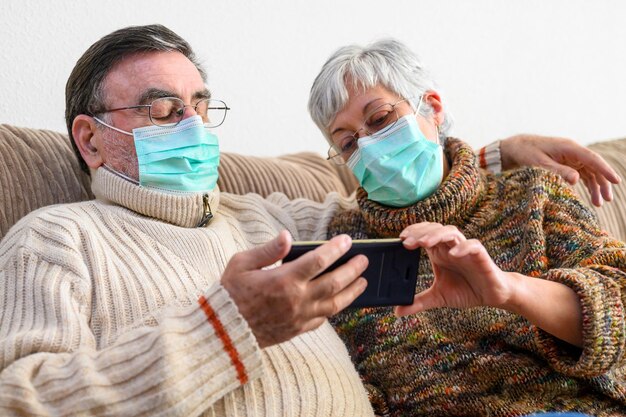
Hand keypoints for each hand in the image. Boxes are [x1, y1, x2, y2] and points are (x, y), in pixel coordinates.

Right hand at [221, 231, 367, 347]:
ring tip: (363, 281)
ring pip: (335, 304)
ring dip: (352, 291)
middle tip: (364, 260)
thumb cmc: (230, 293)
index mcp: (283, 280)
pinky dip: (335, 309)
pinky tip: (341, 301)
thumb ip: (267, 250)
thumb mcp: (241, 264)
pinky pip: (323, 319)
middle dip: (352, 269)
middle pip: (334, 282)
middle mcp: (296, 299)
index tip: (347, 241)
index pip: (318, 261)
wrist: (222, 331)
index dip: (336, 249)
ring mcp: (299, 317)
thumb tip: (287, 236)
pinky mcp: (297, 330)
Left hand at [394, 222, 513, 316]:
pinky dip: (463, 247)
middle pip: (435, 229)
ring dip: (437, 235)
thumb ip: (419, 302)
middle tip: (407, 242)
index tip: (400, 239)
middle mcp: (450, 247)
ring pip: (451, 232)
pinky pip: (473, 245)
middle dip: (420, 233)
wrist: (493, 295)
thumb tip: (397, 311)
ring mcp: (465, 250)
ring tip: (424, 243)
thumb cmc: (467, 290)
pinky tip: (453, 254)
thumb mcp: (438, 297)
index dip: (413, 232)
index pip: (424, 234)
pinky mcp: (481, 256)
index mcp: (439, 252)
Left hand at [500, 134, 620, 206]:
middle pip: (594, 166)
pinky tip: (591, 197)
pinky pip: (582, 174)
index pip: (592, 159)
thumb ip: (558, 171)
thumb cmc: (526, 153)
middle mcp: (573, 151)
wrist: (516, 147)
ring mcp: (571, 157)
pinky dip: (587, 185)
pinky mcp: (567, 163)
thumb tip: (577, 180)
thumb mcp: (540, 164)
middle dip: (603, 182)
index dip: (605, 170)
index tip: (616, 181)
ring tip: (599, 203)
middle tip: (607, 199)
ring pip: (590, 172)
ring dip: (596, 186)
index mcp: (568, 147)